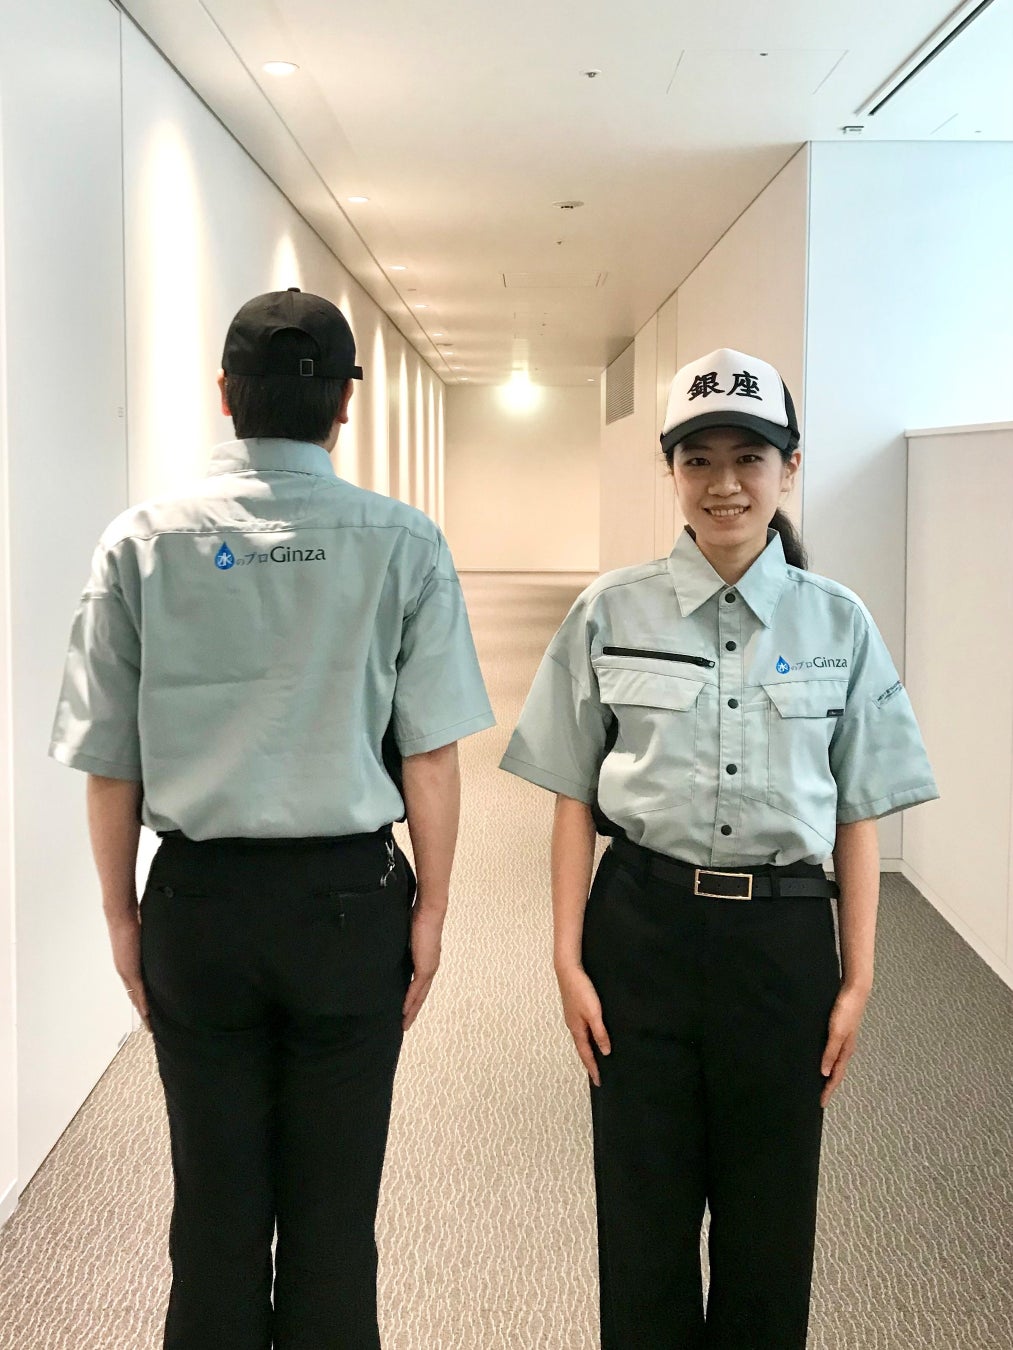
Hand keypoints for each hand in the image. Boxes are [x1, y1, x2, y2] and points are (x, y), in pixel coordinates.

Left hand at [106, 910, 150, 1031]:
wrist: (121, 915)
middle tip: (152, 1028)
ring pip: (136, 999)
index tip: (150, 1015)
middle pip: (135, 999)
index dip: (143, 1003)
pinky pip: (139, 991)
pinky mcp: (130, 970)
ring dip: (144, 1014)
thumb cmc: (133, 921)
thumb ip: (150, 948)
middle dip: (144, 1015)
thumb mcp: (144, 939)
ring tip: (152, 1027)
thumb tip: (161, 948)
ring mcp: (127, 973)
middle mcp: (125, 972)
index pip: (136, 989)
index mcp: (128, 965)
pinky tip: (149, 1014)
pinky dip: (144, 1004)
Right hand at [402, 902, 442, 1030]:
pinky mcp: (425, 968)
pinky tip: (404, 1010)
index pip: (420, 984)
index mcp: (427, 960)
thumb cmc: (418, 919)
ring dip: (412, 1010)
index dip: (414, 998)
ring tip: (404, 1022)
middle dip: (413, 1010)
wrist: (429, 912)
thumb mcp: (406, 937)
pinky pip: (416, 989)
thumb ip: (402, 946)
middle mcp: (430, 967)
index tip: (406, 1010)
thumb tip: (390, 949)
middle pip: (422, 995)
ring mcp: (429, 968)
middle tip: (404, 1024)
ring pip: (420, 995)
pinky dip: (410, 1001)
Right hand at [556, 964, 610, 1086]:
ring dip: (588, 1051)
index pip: (586, 1055)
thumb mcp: (594, 1013)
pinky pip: (582, 1031)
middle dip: (589, 1062)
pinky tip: (592, 1036)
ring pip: (582, 1040)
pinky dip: (587, 1039)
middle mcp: (573, 1026)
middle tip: (597, 1075)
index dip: (593, 1068)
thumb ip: (600, 1033)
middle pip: (582, 1049)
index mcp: (577, 1030)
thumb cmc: (581, 991)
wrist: (568, 970)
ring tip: (596, 1060)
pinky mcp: (575, 1010)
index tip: (599, 1082)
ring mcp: (573, 1018)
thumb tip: (605, 1052)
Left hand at [820, 984, 869, 1106]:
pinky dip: (827, 1058)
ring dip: (828, 1071)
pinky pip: (833, 1049)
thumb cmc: (846, 1010)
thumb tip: (824, 1073)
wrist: (855, 990)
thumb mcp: (836, 1033)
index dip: (828, 1090)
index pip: (835, 1076)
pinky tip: (820, 1056)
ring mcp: (844, 1038)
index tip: (821, 1103)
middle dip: (828, 1084)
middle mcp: (846, 1047)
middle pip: (836, 1071)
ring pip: (835, 1061)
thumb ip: (830, 1052)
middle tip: (819, 1095)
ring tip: (818, 1080)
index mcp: (846, 1051)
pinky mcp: (840, 1029)